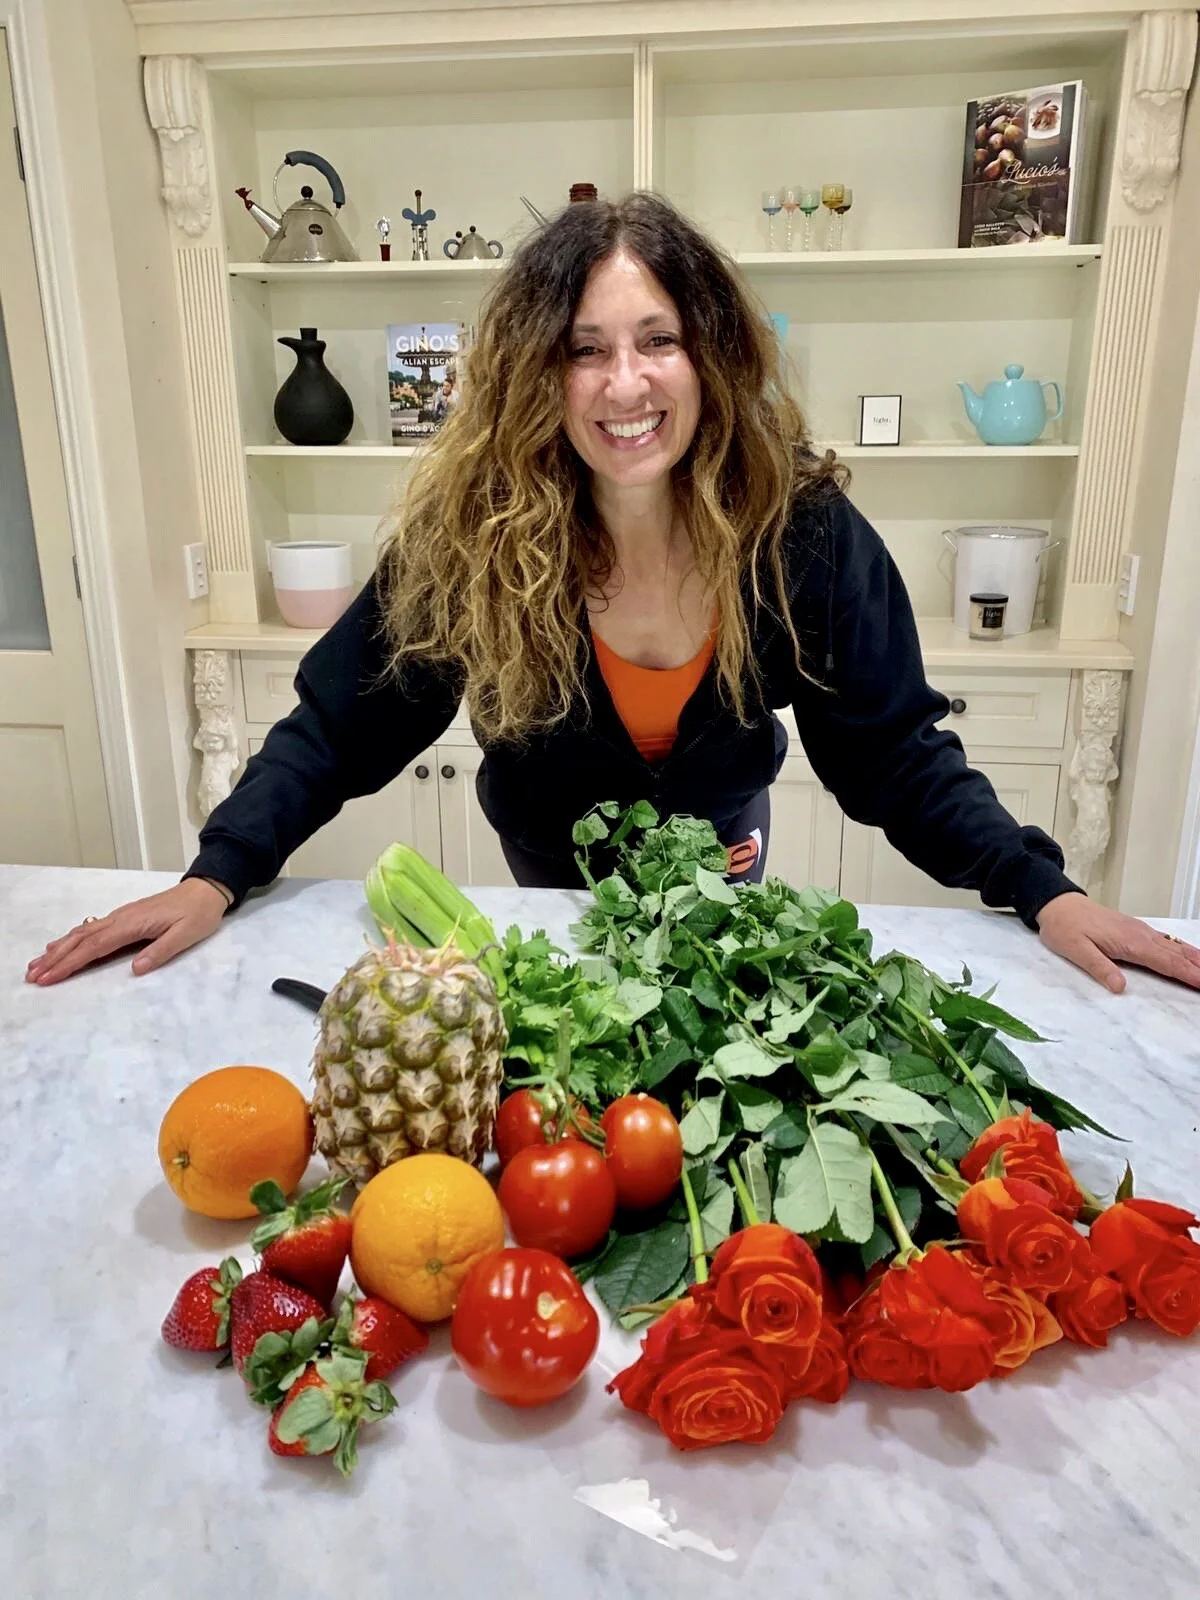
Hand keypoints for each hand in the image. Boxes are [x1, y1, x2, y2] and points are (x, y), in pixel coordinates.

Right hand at [25, 879, 229, 985]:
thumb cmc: (197, 915)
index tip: (49, 977)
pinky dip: (72, 938)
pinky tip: (61, 944)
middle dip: (55, 958)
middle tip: (32, 975)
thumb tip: (135, 969)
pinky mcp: (124, 917)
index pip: (94, 947)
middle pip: (81, 940)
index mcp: (133, 924)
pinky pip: (91, 928)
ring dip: (59, 948)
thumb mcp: (186, 935)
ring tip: (37, 963)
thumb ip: (160, 951)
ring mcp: (120, 916)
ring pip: (82, 932)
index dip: (70, 963)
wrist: (205, 890)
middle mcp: (120, 918)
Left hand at [1037, 892, 1199, 993]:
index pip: (1167, 963)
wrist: (1058, 904)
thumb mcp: (1076, 950)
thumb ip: (1099, 968)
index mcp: (1130, 943)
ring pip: (1176, 947)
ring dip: (1196, 959)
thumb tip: (1120, 987)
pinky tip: (1191, 955)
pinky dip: (1184, 950)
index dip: (1189, 975)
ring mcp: (1140, 931)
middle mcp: (1140, 935)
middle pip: (1178, 955)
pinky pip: (1167, 942)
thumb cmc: (1065, 927)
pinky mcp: (1135, 930)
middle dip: (1199, 968)